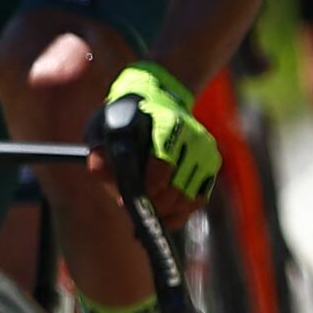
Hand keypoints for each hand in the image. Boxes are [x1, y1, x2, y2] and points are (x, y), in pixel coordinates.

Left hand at [93, 61, 217, 209]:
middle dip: (154, 205)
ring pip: (189, 199)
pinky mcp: (212, 164)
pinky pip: (197, 200)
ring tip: (147, 212)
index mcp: (168, 124)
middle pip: (176, 188)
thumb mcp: (105, 125)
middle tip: (137, 211)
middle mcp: (193, 137)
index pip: (162, 165)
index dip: (146, 189)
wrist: (159, 98)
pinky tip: (162, 213)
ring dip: (166, 212)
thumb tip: (100, 171)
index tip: (128, 199)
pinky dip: (179, 213)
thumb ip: (100, 150)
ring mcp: (206, 151)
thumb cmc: (126, 118)